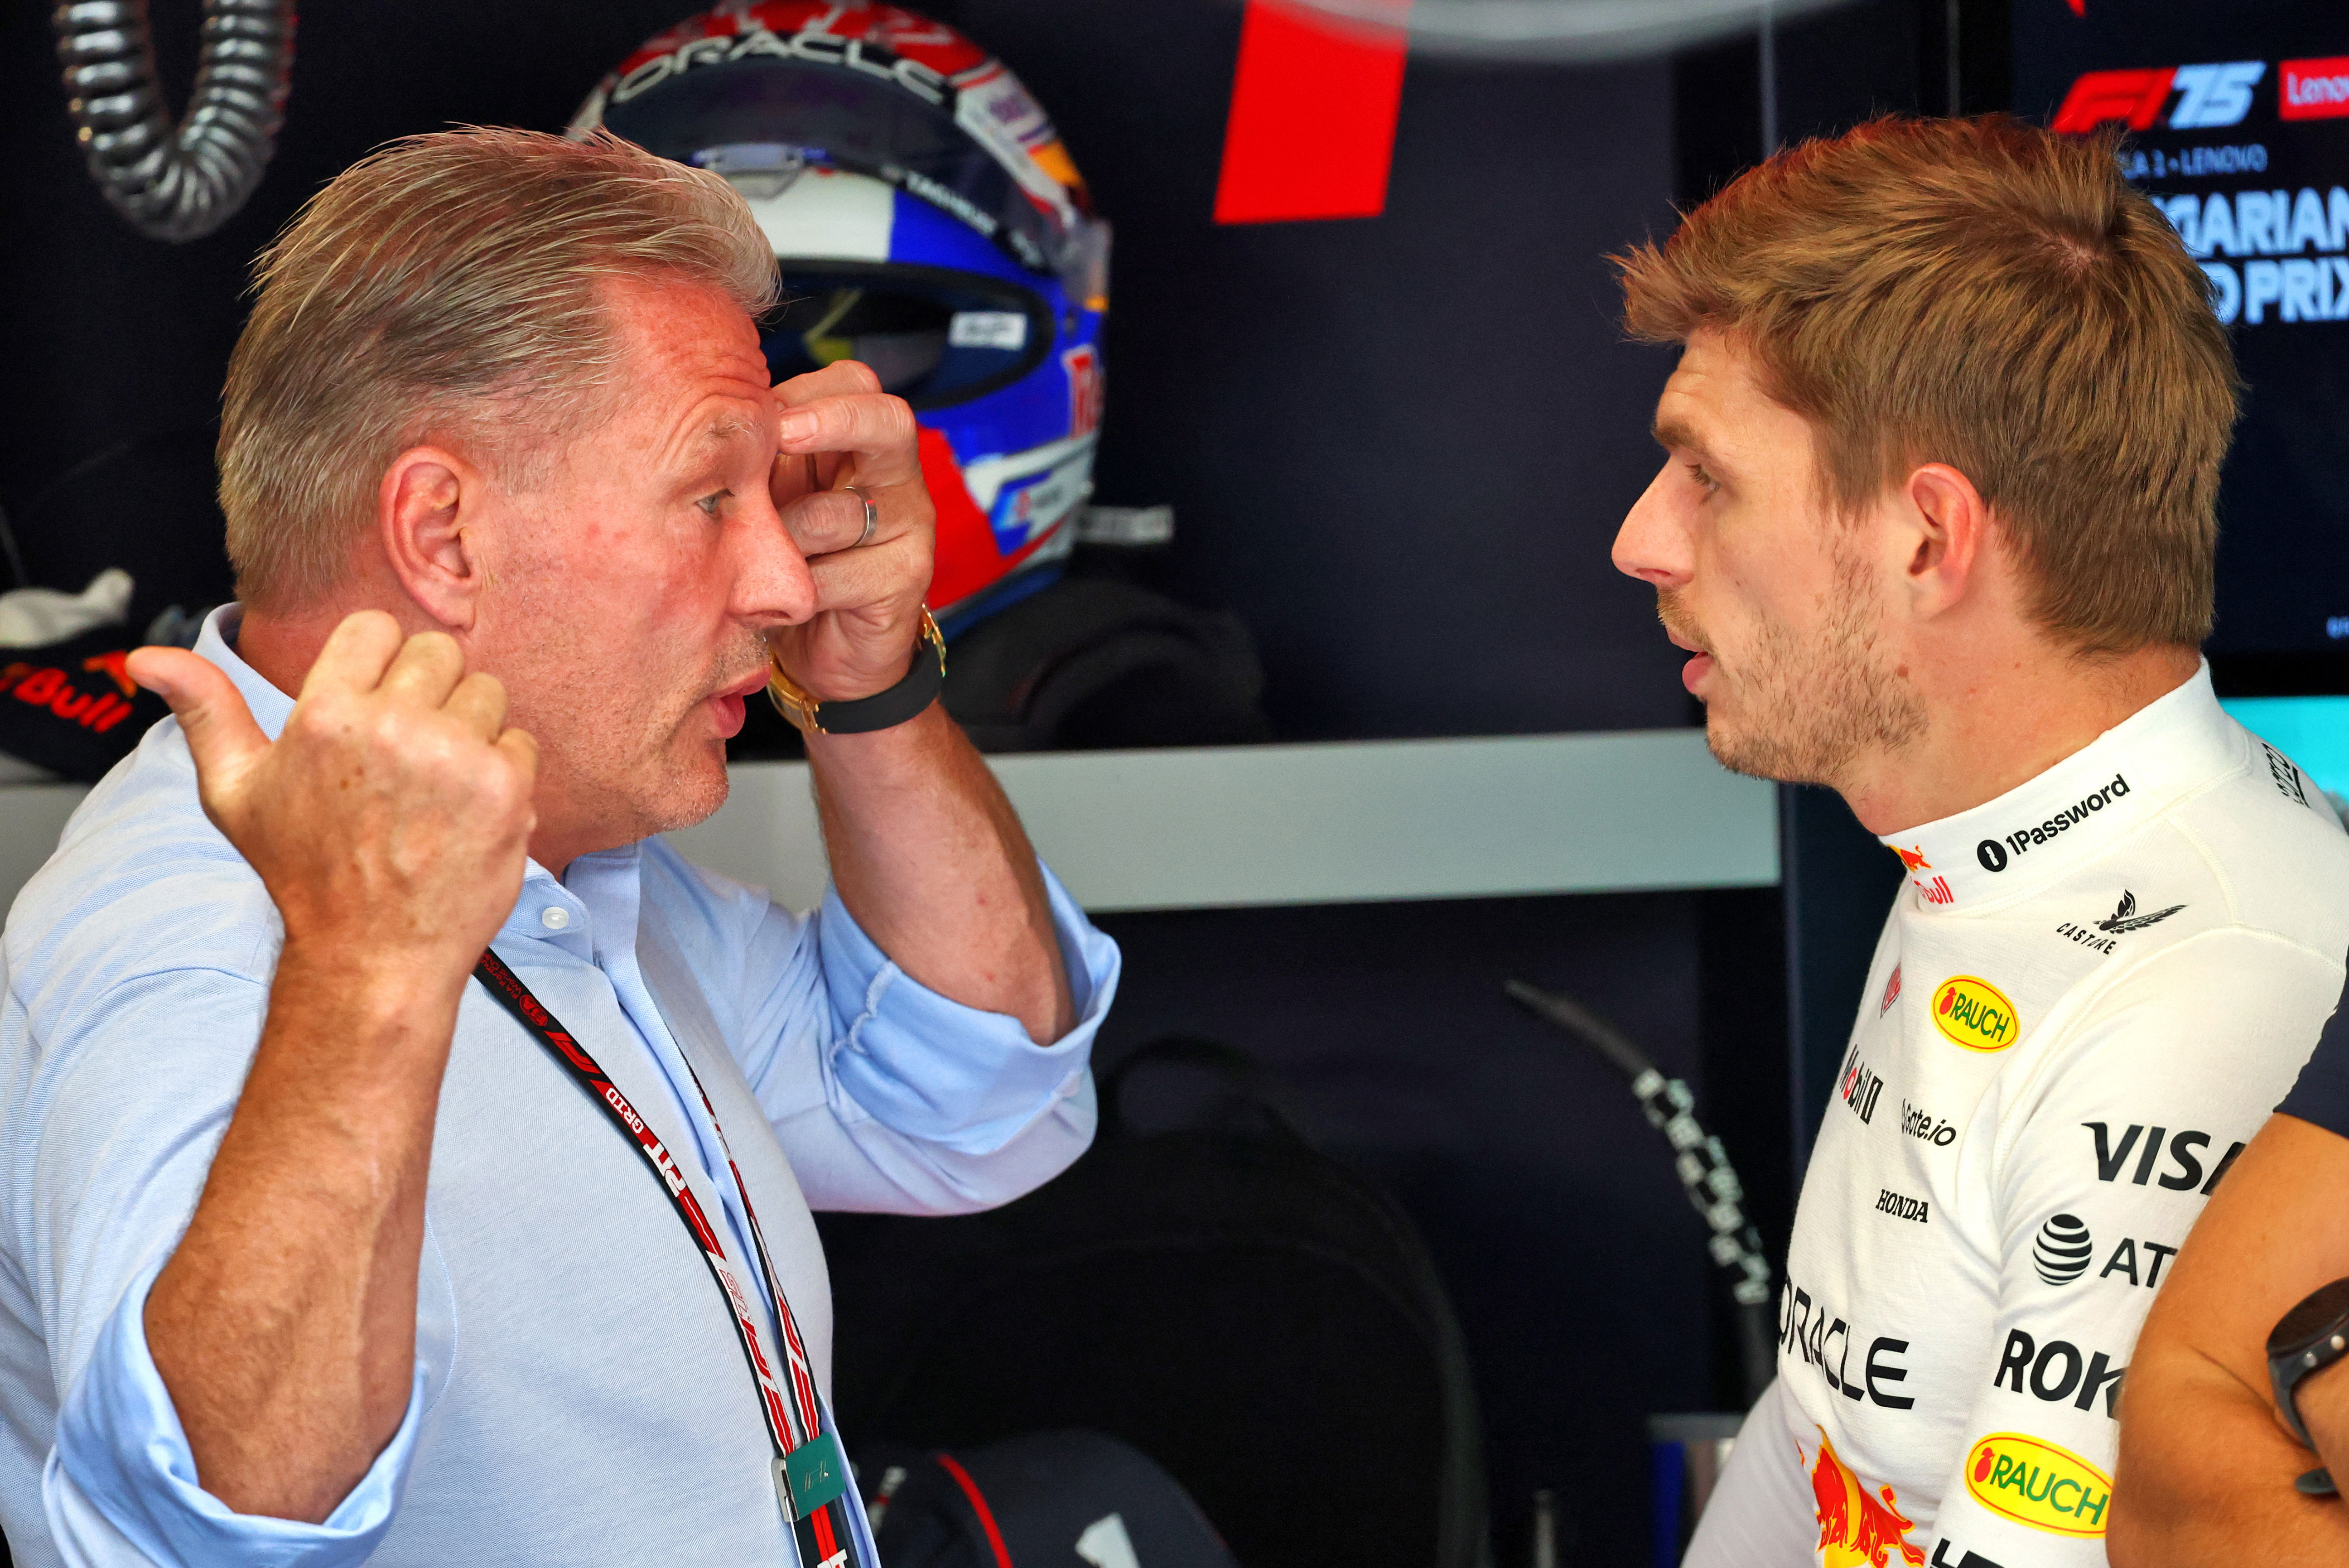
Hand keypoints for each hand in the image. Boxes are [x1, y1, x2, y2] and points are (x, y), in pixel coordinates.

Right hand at [127, 612, 538, 971]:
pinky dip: (504, 771)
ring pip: (486, 692)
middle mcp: (392, 726)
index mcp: (325, 714)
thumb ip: (203, 711)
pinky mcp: (505, 788)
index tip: (375, 707)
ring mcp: (454, 756)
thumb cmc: (304, 873)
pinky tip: (467, 810)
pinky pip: (521, 740)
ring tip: (437, 786)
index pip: (376, 627)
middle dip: (428, 694)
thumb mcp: (235, 791)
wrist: (372, 954)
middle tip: (408, 755)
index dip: (379, 664)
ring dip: (470, 731)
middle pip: (438, 652)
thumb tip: (146, 658)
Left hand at [766, 359, 936, 701]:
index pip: (856, 384)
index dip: (809, 390)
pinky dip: (795, 592)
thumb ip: (764, 459)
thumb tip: (719, 423)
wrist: (825, 652)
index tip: (758, 413)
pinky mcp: (905, 582)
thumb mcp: (773, 498)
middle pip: (888, 421)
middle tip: (780, 438)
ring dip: (784, 537)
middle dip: (830, 421)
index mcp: (861, 445)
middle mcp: (896, 479)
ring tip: (758, 561)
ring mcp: (908, 529)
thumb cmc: (793, 562)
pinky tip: (778, 605)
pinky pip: (835, 576)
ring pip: (838, 513)